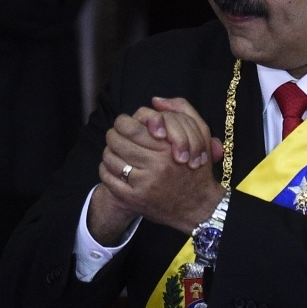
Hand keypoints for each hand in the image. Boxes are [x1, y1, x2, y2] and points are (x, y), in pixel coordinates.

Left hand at [99, 104, 225, 235]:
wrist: (199, 206)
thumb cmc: (197, 169)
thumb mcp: (200, 135)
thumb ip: (181, 111)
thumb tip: (155, 101)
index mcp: (167, 148)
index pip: (130, 127)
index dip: (123, 123)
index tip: (125, 125)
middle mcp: (155, 165)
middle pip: (116, 141)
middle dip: (113, 136)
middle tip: (116, 137)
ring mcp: (143, 184)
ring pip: (110, 159)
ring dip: (109, 153)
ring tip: (115, 153)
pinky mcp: (134, 199)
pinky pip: (108, 178)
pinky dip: (106, 170)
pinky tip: (113, 169)